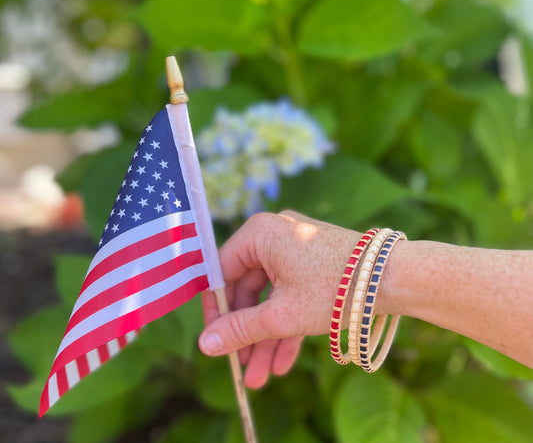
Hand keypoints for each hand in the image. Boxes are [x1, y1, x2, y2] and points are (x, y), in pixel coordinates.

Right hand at [199, 211, 360, 387]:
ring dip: (267, 336)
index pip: (221, 272)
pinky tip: (283, 361)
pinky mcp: (313, 263)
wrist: (394, 277)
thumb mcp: (281, 314)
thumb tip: (204, 345)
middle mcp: (274, 235)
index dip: (216, 310)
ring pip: (270, 297)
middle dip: (247, 333)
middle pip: (247, 289)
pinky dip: (287, 324)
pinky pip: (291, 294)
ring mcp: (295, 249)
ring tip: (262, 375)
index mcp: (259, 234)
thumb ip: (240, 329)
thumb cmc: (335, 288)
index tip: (214, 340)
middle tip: (242, 367)